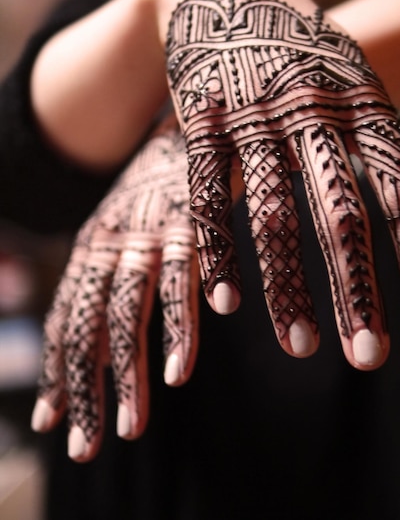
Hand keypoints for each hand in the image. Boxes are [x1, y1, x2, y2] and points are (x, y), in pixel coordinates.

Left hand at [31, 113, 198, 460]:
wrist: (190, 110)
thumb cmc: (164, 179)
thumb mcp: (128, 222)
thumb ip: (114, 273)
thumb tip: (105, 332)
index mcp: (95, 244)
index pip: (68, 318)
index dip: (58, 371)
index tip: (52, 423)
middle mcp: (113, 241)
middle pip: (91, 325)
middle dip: (86, 389)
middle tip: (85, 446)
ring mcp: (149, 230)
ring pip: (130, 311)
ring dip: (131, 372)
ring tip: (134, 426)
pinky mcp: (191, 219)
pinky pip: (182, 278)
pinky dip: (181, 326)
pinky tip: (181, 369)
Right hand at [155, 0, 399, 368]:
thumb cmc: (304, 54)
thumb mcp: (359, 87)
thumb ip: (395, 147)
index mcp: (358, 103)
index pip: (398, 185)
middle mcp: (310, 112)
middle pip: (339, 211)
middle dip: (357, 287)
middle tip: (371, 357)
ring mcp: (252, 118)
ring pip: (271, 213)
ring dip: (286, 285)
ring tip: (302, 348)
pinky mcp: (202, 124)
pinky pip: (209, 197)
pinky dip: (218, 251)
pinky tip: (226, 305)